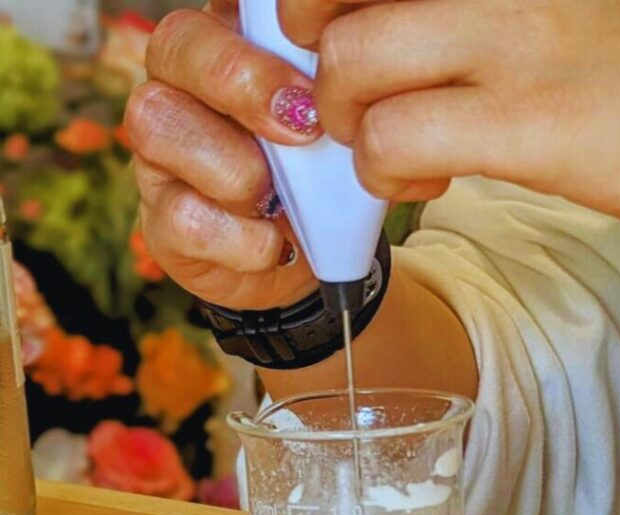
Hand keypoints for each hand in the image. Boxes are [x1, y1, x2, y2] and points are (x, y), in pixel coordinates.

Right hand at [127, 1, 320, 308]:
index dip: (259, 37)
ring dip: (238, 173)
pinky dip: (244, 241)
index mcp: (231, 49)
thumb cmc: (327, 181)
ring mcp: (162, 153)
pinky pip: (185, 218)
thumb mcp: (342, 134)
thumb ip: (332, 95)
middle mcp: (182, 87)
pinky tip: (275, 246)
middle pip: (173, 45)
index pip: (220, 8)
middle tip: (304, 131)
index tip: (314, 89)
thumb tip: (343, 74)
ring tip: (281, 204)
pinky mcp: (161, 221)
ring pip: (158, 125)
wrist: (319, 266)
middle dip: (243, 85)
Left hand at [286, 0, 619, 228]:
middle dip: (308, 53)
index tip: (337, 43)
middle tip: (348, 96)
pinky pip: (398, 139)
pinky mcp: (533, 121)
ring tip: (391, 149)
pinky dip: (389, 171)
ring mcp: (515, 36)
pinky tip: (430, 181)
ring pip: (346, 63)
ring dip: (346, 120)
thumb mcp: (575, 5)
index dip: (318, 3)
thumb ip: (494, 14)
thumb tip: (422, 37)